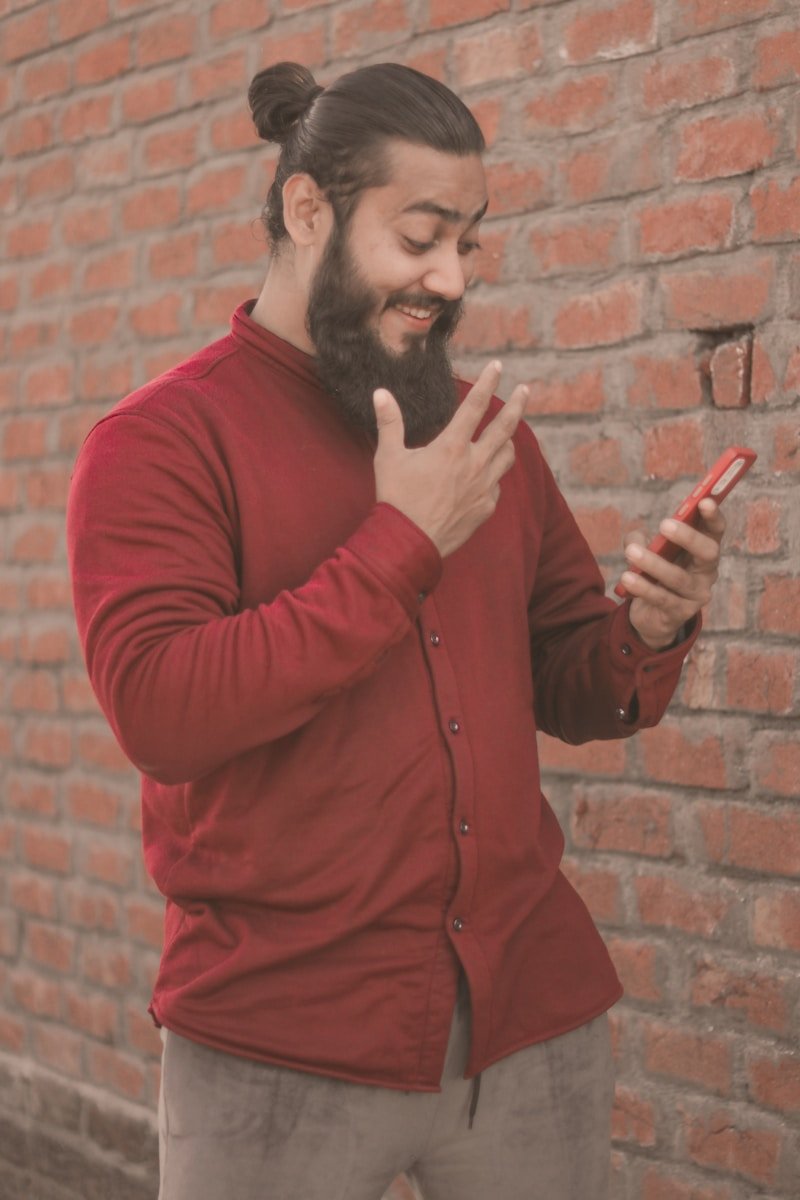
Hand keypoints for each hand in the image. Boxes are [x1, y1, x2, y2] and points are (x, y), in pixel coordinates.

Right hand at [373, 361, 528, 557]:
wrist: (409, 543)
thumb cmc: (396, 498)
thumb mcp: (388, 457)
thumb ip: (389, 423)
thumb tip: (380, 393)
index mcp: (452, 446)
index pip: (475, 406)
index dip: (488, 383)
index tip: (498, 367)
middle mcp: (474, 463)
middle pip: (505, 428)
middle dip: (517, 406)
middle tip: (525, 390)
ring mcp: (484, 487)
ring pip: (507, 457)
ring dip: (508, 442)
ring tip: (506, 436)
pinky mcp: (486, 508)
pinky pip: (496, 486)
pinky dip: (493, 477)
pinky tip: (484, 478)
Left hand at [622, 499, 724, 649]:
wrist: (652, 616)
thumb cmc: (654, 575)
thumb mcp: (648, 553)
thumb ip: (639, 541)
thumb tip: (634, 540)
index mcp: (704, 551)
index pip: (716, 531)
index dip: (713, 516)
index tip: (704, 500)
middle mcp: (707, 572)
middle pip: (708, 552)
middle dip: (688, 537)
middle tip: (665, 524)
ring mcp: (697, 595)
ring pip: (679, 578)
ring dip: (654, 563)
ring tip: (631, 552)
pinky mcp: (681, 613)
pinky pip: (662, 598)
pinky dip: (643, 587)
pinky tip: (627, 578)